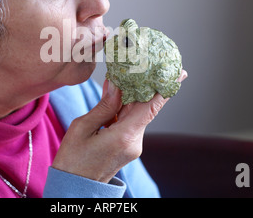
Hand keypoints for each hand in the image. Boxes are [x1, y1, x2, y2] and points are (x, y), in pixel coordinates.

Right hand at [52, 70, 187, 182]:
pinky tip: (117, 97)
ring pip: (137, 114)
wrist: (74, 187)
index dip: (166, 88)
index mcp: (124, 136)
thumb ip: (103, 106)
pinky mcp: (128, 147)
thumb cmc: (72, 159)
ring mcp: (133, 146)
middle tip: (148, 64)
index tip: (179, 73)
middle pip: (145, 107)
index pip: (151, 107)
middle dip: (146, 86)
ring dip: (132, 97)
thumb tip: (117, 86)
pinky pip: (130, 122)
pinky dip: (125, 108)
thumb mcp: (82, 128)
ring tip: (125, 77)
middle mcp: (134, 142)